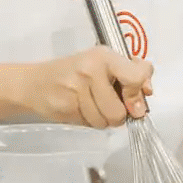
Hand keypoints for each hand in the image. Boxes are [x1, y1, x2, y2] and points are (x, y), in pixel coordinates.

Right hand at [19, 46, 152, 127]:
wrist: (34, 83)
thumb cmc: (75, 71)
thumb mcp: (105, 62)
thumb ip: (131, 74)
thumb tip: (148, 92)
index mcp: (104, 57)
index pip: (136, 78)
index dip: (139, 92)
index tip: (137, 96)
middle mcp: (91, 72)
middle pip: (120, 111)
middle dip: (120, 113)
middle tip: (112, 103)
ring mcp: (76, 91)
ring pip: (106, 122)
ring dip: (104, 119)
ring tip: (94, 104)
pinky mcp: (66, 109)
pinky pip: (91, 125)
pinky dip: (91, 121)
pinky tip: (82, 108)